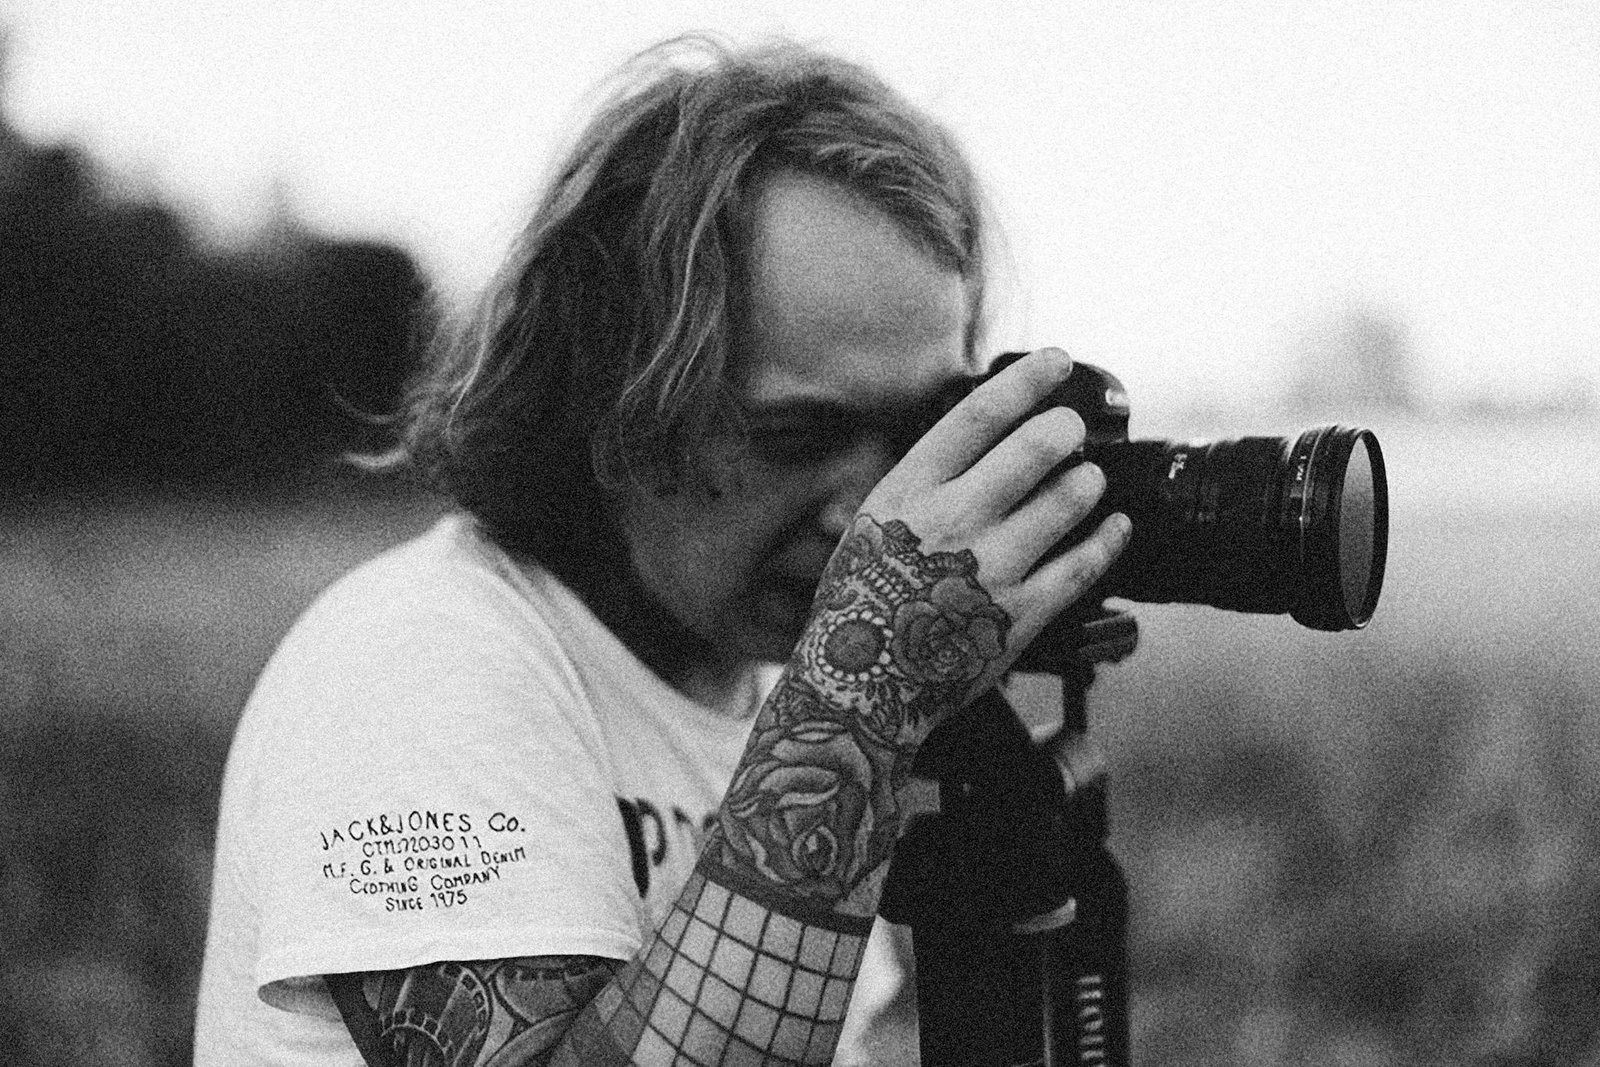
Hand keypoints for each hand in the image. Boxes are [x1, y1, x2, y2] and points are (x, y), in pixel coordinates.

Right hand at [797, 348, 1130, 740]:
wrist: (860, 685)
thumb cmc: (859, 602)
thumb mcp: (870, 525)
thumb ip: (921, 483)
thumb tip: (976, 440)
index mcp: (909, 491)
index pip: (979, 415)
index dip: (1027, 380)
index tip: (1057, 361)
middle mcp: (952, 521)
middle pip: (1035, 448)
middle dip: (1066, 430)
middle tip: (1071, 431)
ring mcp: (991, 568)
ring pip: (1068, 500)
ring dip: (1087, 481)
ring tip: (1087, 479)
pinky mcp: (1021, 614)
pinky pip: (1084, 564)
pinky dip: (1109, 538)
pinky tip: (1117, 525)